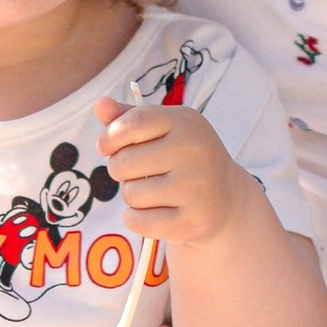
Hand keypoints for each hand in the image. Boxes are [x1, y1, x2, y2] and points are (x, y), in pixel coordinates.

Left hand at [97, 97, 247, 246]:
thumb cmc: (184, 158)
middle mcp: (195, 151)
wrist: (226, 198)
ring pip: (131, 194)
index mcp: (186, 122)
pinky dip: (136, 219)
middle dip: (120, 170)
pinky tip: (155, 213)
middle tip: (139, 173)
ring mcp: (196, 188)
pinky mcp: (192, 222)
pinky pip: (138, 221)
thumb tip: (100, 104)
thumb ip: (129, 118)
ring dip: (132, 196)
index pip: (133, 123)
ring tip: (154, 192)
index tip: (106, 146)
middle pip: (124, 162)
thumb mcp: (163, 130)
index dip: (110, 136)